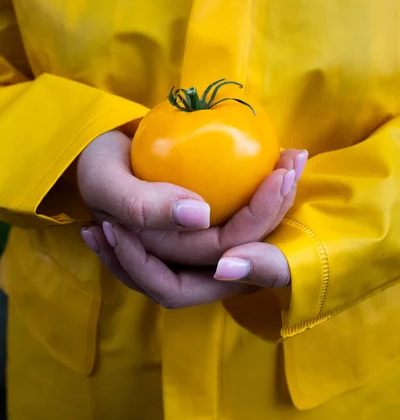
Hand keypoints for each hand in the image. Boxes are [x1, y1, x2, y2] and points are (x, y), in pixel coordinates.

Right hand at [79, 132, 306, 306]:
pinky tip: (283, 163)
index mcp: (156, 265)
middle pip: (240, 250)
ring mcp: (193, 243)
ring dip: (274, 201)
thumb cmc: (96, 169)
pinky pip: (238, 216)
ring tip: (292, 160)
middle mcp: (182, 262)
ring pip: (245, 236)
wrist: (96, 154)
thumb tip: (201, 215)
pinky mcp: (201, 223)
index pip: (212, 258)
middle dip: (273, 209)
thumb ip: (143, 205)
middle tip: (291, 164)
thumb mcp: (108, 183)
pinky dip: (263, 192)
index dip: (252, 225)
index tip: (276, 178)